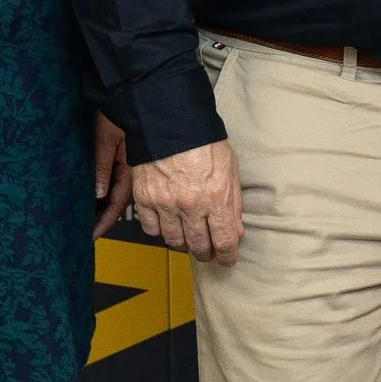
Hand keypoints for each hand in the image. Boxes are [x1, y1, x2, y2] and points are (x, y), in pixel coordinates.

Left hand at [91, 112, 133, 237]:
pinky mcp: (126, 158)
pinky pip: (117, 182)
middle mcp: (132, 170)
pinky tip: (95, 199)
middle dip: (102, 219)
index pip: (115, 204)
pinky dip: (106, 194)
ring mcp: (130, 165)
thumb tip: (98, 194)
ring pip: (117, 194)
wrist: (134, 89)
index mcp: (130, 168)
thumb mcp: (106, 137)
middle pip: (116, 203)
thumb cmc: (122, 108)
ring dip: (104, 208)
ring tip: (86, 221)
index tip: (90, 237)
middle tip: (84, 235)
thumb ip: (102, 165)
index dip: (103, 222)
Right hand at [131, 139, 243, 265]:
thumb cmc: (203, 141)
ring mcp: (165, 204)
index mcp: (216, 197)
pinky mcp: (145, 200)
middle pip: (199, 246)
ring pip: (174, 242)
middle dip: (206, 253)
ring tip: (189, 237)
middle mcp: (190, 206)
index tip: (228, 259)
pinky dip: (160, 231)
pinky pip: (152, 229)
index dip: (227, 256)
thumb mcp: (230, 169)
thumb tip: (236, 231)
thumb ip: (233, 203)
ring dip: (184, 243)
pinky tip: (168, 223)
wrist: (170, 122)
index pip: (224, 241)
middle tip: (208, 251)